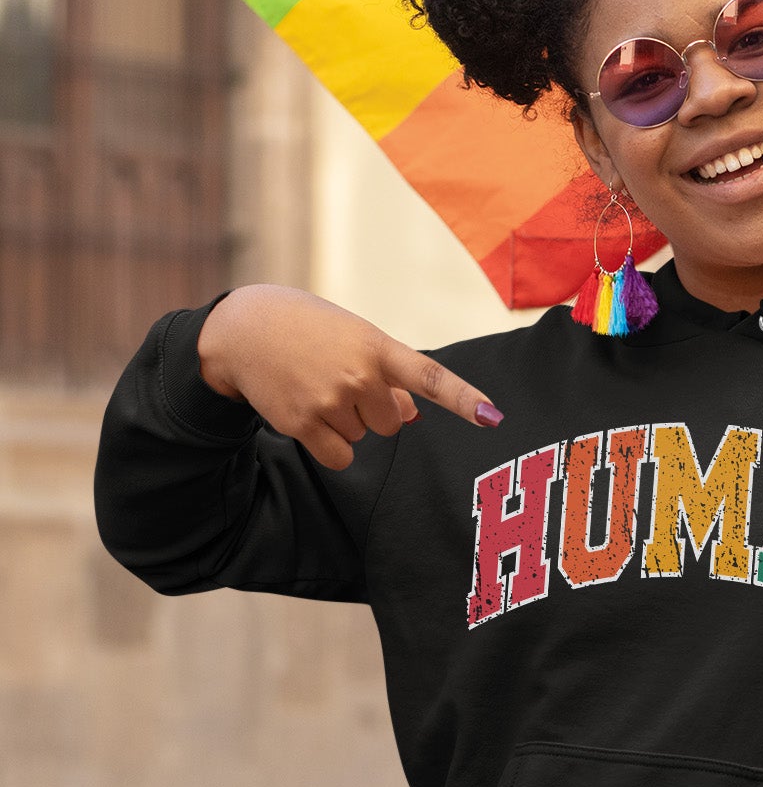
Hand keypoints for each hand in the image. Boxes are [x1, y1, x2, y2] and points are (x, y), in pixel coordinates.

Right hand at [198, 285, 501, 470]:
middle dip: (373, 410)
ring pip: (364, 439)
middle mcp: (358, 375)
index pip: (430, 377)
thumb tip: (411, 419)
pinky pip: (339, 457)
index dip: (463, 399)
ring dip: (346, 423)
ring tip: (318, 388)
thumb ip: (390, 376)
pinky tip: (309, 414)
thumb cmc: (313, 331)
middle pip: (392, 424)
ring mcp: (329, 401)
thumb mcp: (356, 339)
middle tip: (341, 381)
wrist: (245, 330)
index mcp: (378, 347)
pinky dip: (330, 445)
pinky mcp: (302, 424)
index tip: (493, 418)